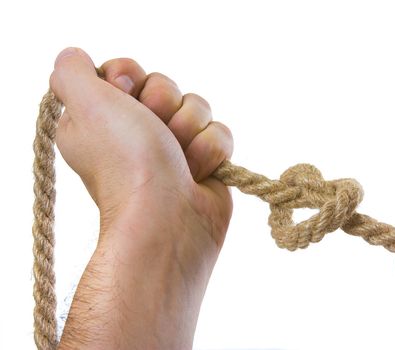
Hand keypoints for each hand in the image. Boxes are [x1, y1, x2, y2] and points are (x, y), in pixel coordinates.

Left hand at [51, 47, 232, 348]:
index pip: (126, 71)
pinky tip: (197, 173)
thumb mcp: (85, 104)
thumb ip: (72, 71)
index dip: (130, 78)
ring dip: (190, 130)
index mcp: (102, 119)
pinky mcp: (204, 163)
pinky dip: (212, 151)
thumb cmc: (127, 164)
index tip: (126, 97)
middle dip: (165, 105)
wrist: (169, 218)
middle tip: (155, 135)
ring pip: (198, 106)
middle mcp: (136, 132)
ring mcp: (172, 149)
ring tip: (178, 160)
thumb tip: (78, 58)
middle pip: (165, 86)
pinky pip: (220, 132)